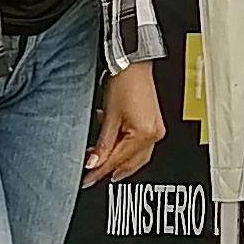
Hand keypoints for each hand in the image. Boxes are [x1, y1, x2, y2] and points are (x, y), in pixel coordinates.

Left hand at [83, 63, 165, 183]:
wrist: (133, 63)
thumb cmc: (125, 82)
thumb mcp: (109, 117)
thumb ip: (102, 144)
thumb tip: (94, 163)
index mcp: (144, 134)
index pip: (118, 160)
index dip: (100, 171)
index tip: (88, 179)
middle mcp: (154, 135)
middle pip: (129, 163)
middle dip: (110, 169)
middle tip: (92, 174)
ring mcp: (156, 130)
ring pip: (135, 156)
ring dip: (117, 160)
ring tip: (100, 160)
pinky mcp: (153, 124)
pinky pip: (139, 145)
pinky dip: (124, 147)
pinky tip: (112, 143)